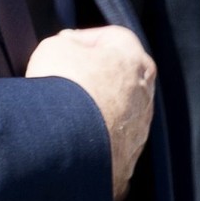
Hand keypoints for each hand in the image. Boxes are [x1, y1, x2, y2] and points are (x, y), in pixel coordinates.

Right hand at [25, 25, 155, 200]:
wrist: (69, 144)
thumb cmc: (66, 87)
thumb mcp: (55, 47)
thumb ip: (67, 43)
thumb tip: (70, 52)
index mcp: (134, 58)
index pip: (110, 39)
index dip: (82, 41)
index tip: (62, 49)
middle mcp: (144, 94)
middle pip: (116, 76)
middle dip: (91, 76)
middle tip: (63, 79)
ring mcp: (139, 131)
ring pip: (114, 112)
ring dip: (92, 110)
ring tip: (62, 113)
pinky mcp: (127, 161)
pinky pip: (107, 143)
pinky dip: (91, 139)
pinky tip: (68, 137)